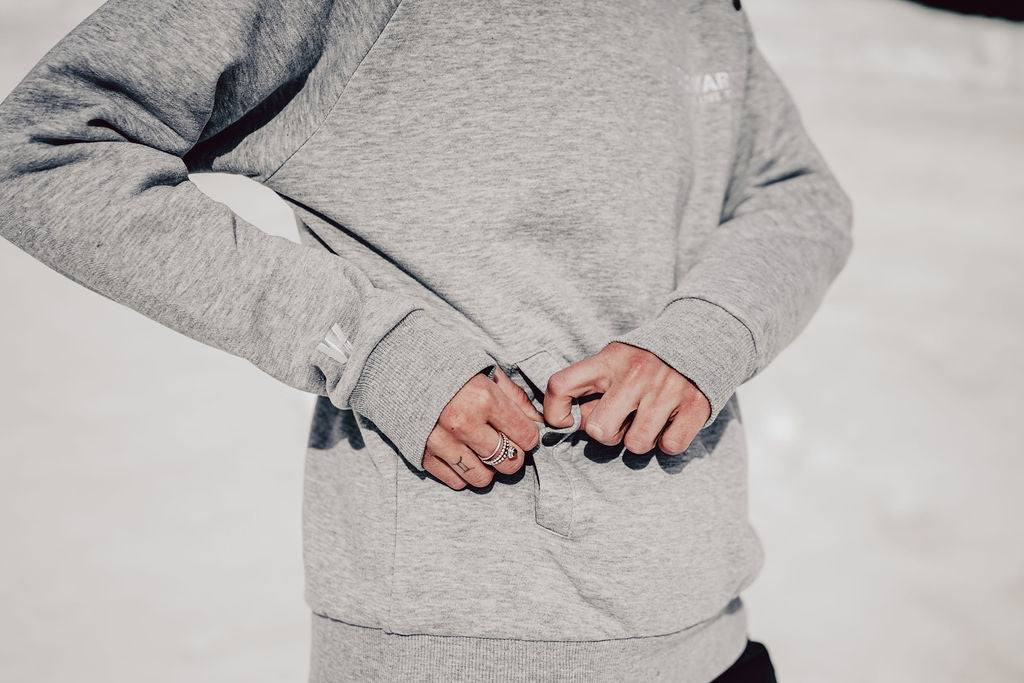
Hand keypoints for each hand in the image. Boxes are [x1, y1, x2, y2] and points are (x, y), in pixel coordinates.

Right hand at [422, 366, 543, 489]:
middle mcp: (462, 423)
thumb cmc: (450, 367)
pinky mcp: (422, 455)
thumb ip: (515, 399)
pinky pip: (456, 481)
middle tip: (505, 444)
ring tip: (482, 450)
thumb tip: (538, 423)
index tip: (521, 431)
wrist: (400, 368)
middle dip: (513, 456)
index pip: (526, 437)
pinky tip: (462, 453)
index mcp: (483, 398)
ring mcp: (440, 442)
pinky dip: (463, 472)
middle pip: (508, 462)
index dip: (528, 436)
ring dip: (488, 468)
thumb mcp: (487, 372)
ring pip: (482, 478)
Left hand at [542, 342, 710, 455]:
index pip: (560, 384)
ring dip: (640, 440)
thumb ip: (590, 387)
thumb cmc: (647, 359)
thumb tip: (566, 424)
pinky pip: (670, 446)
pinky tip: (670, 423)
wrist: (703, 336)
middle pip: (599, 430)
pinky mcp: (695, 406)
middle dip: (608, 434)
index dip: (554, 411)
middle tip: (622, 421)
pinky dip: (669, 442)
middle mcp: (636, 373)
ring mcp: (667, 390)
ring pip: (636, 445)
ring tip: (648, 420)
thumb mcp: (614, 360)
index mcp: (609, 360)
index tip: (565, 421)